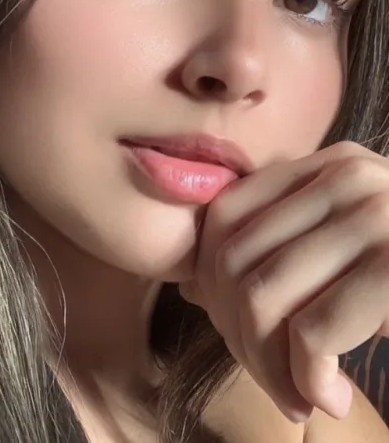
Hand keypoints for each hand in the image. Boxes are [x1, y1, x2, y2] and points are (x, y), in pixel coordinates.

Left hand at [178, 141, 388, 423]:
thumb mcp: (347, 246)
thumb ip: (282, 247)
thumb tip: (191, 285)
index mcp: (329, 165)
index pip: (226, 215)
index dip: (208, 277)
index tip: (224, 325)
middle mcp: (350, 177)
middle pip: (235, 259)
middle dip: (234, 332)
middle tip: (268, 374)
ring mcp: (378, 218)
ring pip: (261, 297)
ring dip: (266, 365)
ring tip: (297, 393)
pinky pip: (310, 334)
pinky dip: (305, 380)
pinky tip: (330, 396)